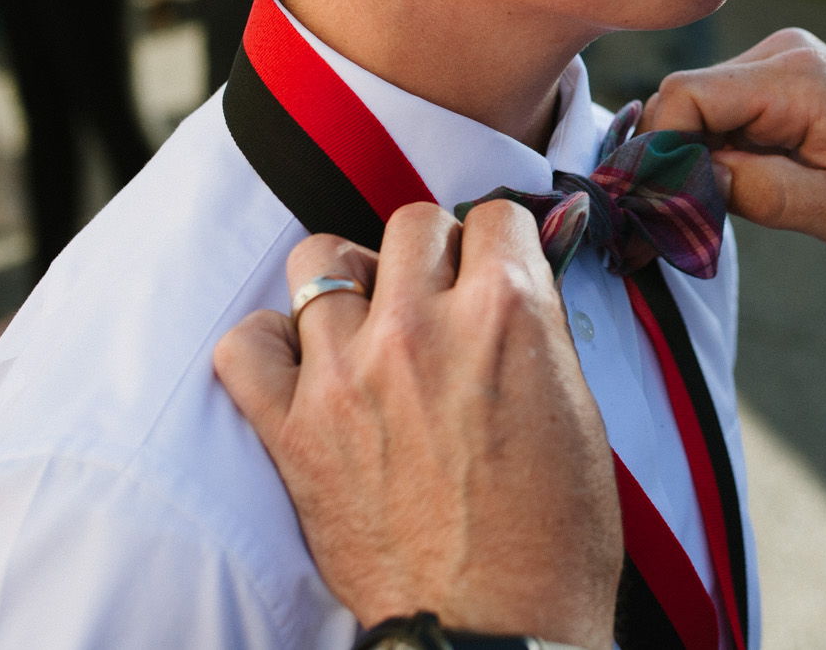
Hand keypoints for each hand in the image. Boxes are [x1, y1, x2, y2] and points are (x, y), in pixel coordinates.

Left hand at [213, 204, 619, 648]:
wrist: (495, 630)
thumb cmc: (553, 539)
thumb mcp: (579, 409)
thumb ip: (538, 329)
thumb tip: (512, 279)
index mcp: (508, 314)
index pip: (493, 218)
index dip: (498, 245)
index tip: (493, 269)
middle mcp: (422, 329)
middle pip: (410, 225)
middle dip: (433, 255)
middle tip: (440, 299)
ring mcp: (348, 376)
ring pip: (321, 260)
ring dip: (351, 285)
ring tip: (368, 322)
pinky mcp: (294, 432)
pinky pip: (247, 345)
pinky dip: (271, 346)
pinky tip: (305, 365)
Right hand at [641, 29, 825, 266]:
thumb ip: (768, 194)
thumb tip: (690, 180)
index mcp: (799, 81)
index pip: (686, 96)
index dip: (657, 153)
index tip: (653, 210)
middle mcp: (784, 56)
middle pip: (683, 100)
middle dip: (667, 162)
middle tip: (663, 230)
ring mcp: (782, 65)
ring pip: (696, 109)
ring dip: (689, 162)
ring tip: (698, 219)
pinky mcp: (781, 83)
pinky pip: (721, 114)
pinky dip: (710, 154)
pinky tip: (724, 195)